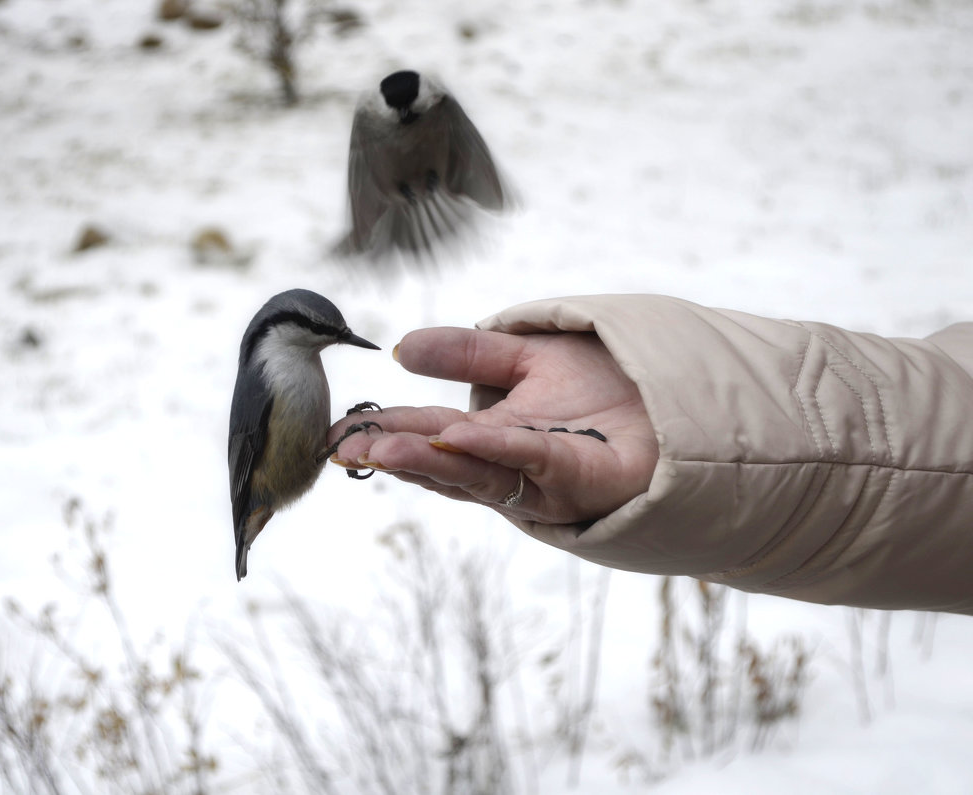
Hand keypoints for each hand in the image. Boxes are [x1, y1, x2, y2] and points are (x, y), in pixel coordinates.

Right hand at [326, 327, 658, 524]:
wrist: (683, 397)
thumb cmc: (610, 383)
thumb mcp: (524, 356)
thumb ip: (467, 352)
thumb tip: (401, 349)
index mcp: (489, 438)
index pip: (424, 436)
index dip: (381, 435)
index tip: (338, 434)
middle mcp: (509, 466)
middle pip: (443, 465)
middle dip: (394, 456)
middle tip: (350, 447)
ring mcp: (544, 480)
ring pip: (478, 476)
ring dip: (429, 463)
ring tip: (385, 447)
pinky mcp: (584, 480)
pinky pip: (534, 464)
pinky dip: (495, 452)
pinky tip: (459, 437)